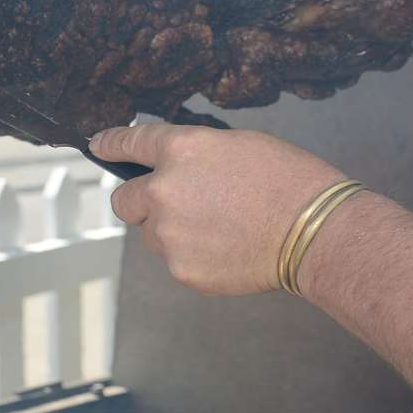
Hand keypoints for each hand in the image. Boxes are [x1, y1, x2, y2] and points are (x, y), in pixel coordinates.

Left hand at [90, 123, 348, 295]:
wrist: (315, 230)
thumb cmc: (290, 180)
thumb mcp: (239, 146)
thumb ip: (196, 156)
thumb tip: (176, 171)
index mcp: (181, 150)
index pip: (129, 143)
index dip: (110, 144)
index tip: (98, 145)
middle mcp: (163, 191)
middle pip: (123, 200)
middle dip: (139, 202)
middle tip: (172, 206)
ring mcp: (169, 234)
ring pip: (152, 235)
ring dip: (173, 231)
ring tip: (222, 230)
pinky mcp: (181, 269)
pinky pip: (176, 260)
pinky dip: (195, 256)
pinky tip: (230, 249)